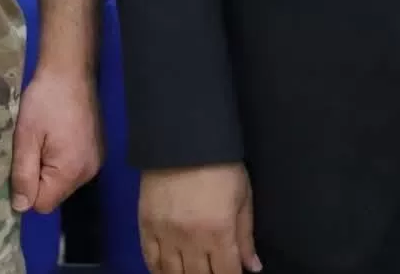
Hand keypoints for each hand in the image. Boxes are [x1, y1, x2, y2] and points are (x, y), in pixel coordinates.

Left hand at [11, 68, 102, 214]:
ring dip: (49, 168)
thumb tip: (21, 208)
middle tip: (30, 146)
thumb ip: (23, 174)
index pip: (44, 204)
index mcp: (70, 171)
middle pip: (55, 194)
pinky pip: (74, 168)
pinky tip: (56, 136)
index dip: (26, 190)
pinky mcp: (97, 151)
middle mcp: (88, 173)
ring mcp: (96, 162)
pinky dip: (61, 160)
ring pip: (64, 182)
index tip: (20, 164)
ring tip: (43, 139)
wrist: (70, 71)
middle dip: (38, 178)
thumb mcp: (26, 136)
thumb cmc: (44, 101)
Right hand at [139, 162, 260, 273]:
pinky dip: (157, 269)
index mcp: (219, 232)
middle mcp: (191, 239)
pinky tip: (165, 271)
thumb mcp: (242, 198)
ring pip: (172, 273)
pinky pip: (149, 257)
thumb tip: (253, 267)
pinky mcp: (145, 224)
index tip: (230, 273)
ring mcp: (165, 233)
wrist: (182, 138)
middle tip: (211, 269)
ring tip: (189, 272)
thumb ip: (246, 236)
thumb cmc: (219, 166)